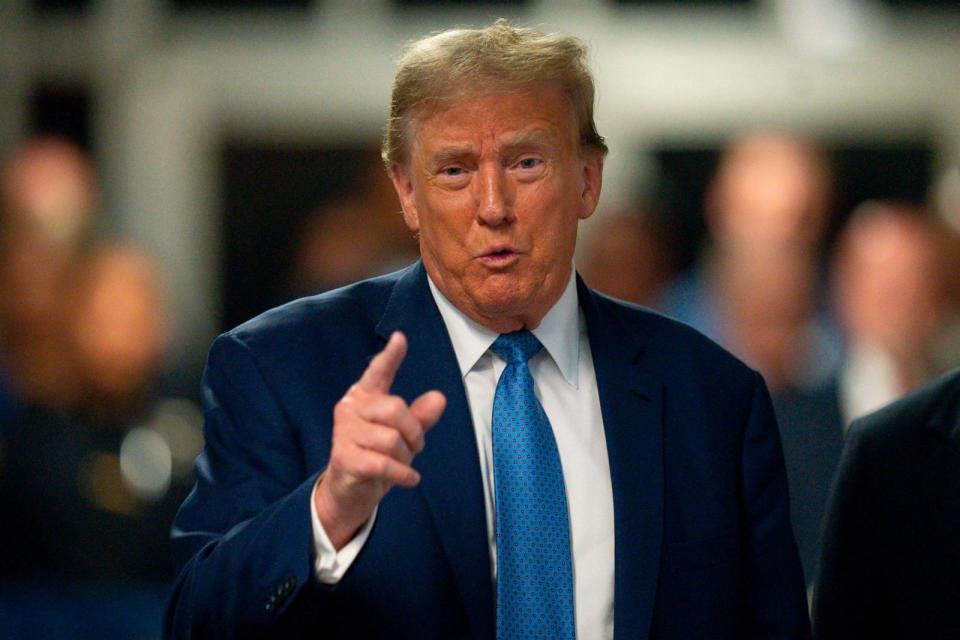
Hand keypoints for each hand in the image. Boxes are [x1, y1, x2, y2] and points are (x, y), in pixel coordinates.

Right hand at [314, 331, 445, 548]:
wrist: (350, 491)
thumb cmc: (377, 456)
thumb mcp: (403, 436)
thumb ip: (420, 416)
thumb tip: (439, 398)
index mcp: (365, 396)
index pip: (378, 372)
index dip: (390, 356)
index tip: (401, 338)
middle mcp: (350, 408)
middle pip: (395, 409)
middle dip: (414, 431)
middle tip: (416, 446)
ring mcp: (343, 433)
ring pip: (391, 439)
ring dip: (407, 456)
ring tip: (405, 464)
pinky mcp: (343, 458)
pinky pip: (384, 463)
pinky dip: (403, 474)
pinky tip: (410, 479)